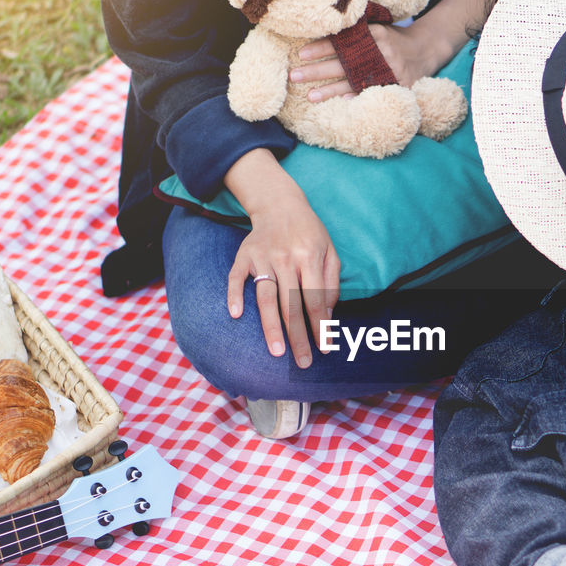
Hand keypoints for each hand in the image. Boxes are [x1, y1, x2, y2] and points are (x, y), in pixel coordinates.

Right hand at [224, 150, 340, 367]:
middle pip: (291, 305)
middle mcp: (286, 259)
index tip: (324, 349)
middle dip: (298, 336)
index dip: (320, 327)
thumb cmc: (309, 232)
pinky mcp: (244, 255)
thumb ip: (332, 283)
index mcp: (310, 258)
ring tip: (276, 352)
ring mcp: (263, 257)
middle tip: (302, 362)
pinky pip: (236, 277)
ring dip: (270, 326)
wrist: (279, 203)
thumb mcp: (330, 251)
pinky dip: (234, 295)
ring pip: (266, 297)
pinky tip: (235, 315)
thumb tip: (328, 316)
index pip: (316, 300)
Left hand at [290, 0, 493, 100]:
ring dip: (330, 91)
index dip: (321, 47)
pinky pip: (375, 93)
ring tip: (310, 97)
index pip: (342, 41)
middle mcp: (381, 50)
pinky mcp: (398, 84)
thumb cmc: (392, 38)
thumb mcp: (377, 26)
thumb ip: (355, 29)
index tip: (300, 53)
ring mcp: (391, 69)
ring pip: (355, 81)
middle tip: (295, 76)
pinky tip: (342, 104)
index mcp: (373, 33)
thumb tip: (320, 25)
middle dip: (317, 71)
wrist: (427, 49)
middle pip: (343, 63)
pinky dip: (358, 98)